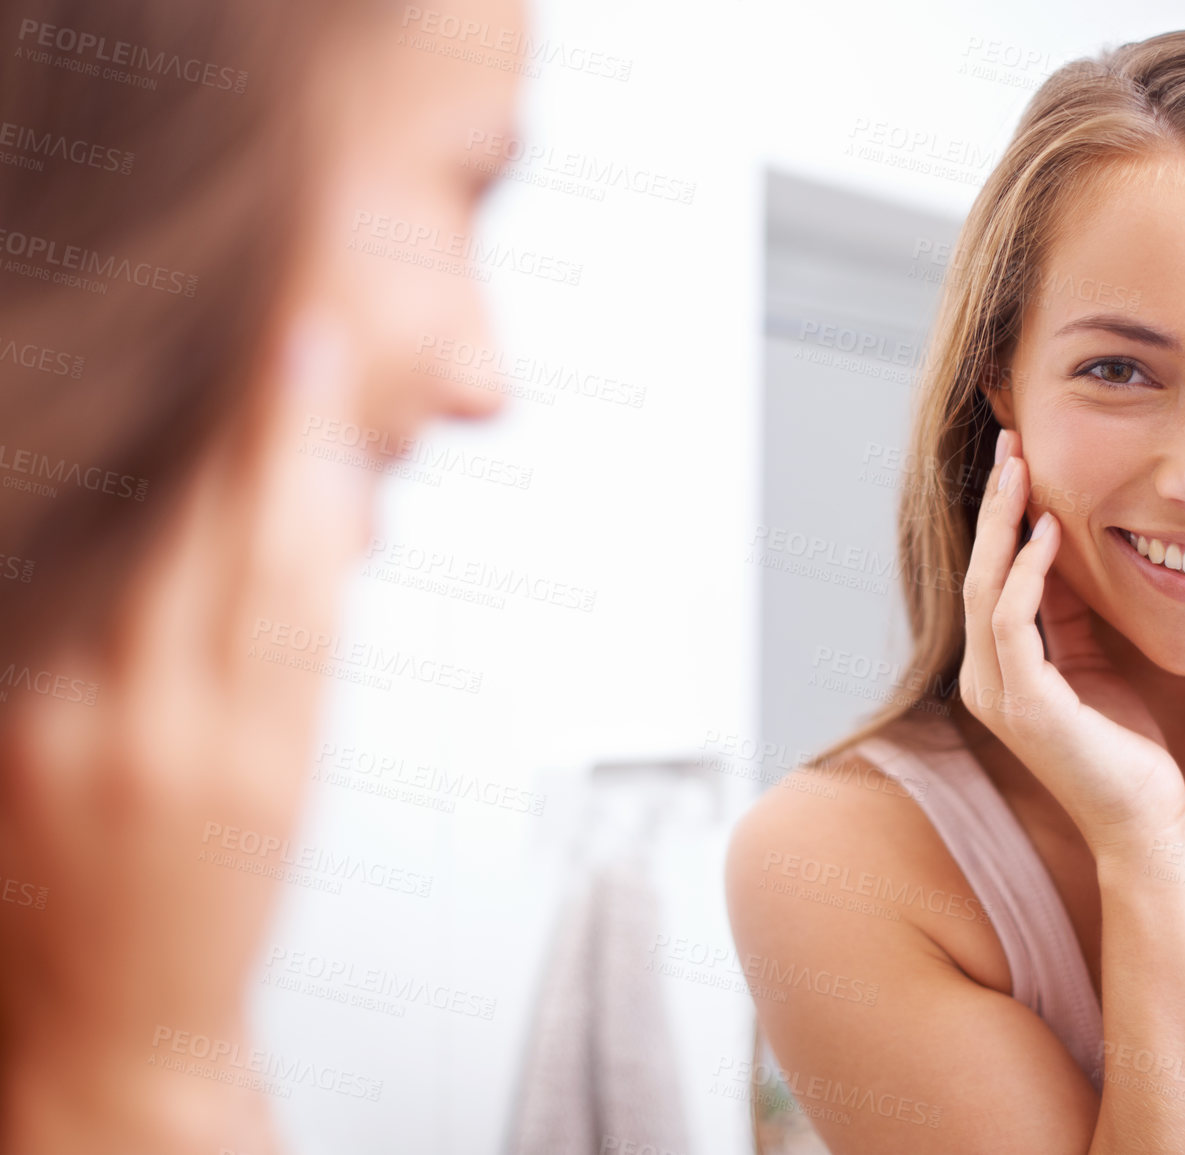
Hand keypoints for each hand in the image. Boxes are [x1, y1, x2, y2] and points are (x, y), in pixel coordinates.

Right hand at [0, 315, 368, 1154]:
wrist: (106, 1044)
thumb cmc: (68, 914)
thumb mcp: (43, 763)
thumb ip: (88, 656)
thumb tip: (147, 551)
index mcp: (32, 692)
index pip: (91, 530)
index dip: (140, 436)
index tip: (170, 352)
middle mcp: (89, 698)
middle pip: (160, 517)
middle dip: (218, 410)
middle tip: (260, 307)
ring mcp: (175, 732)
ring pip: (231, 553)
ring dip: (273, 442)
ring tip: (299, 345)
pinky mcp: (256, 767)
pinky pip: (289, 629)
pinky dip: (311, 537)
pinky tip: (335, 471)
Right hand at [958, 429, 1184, 858]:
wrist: (1149, 831)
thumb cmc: (1134, 759)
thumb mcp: (1099, 669)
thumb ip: (1074, 619)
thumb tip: (1067, 555)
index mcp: (1002, 674)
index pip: (993, 579)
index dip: (1005, 519)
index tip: (1024, 464)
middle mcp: (985, 681)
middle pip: (979, 572)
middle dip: (995, 506)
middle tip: (1012, 443)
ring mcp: (997, 694)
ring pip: (986, 586)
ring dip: (1003, 523)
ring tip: (1022, 468)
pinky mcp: (1024, 703)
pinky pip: (1012, 619)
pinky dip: (1026, 571)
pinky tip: (1047, 531)